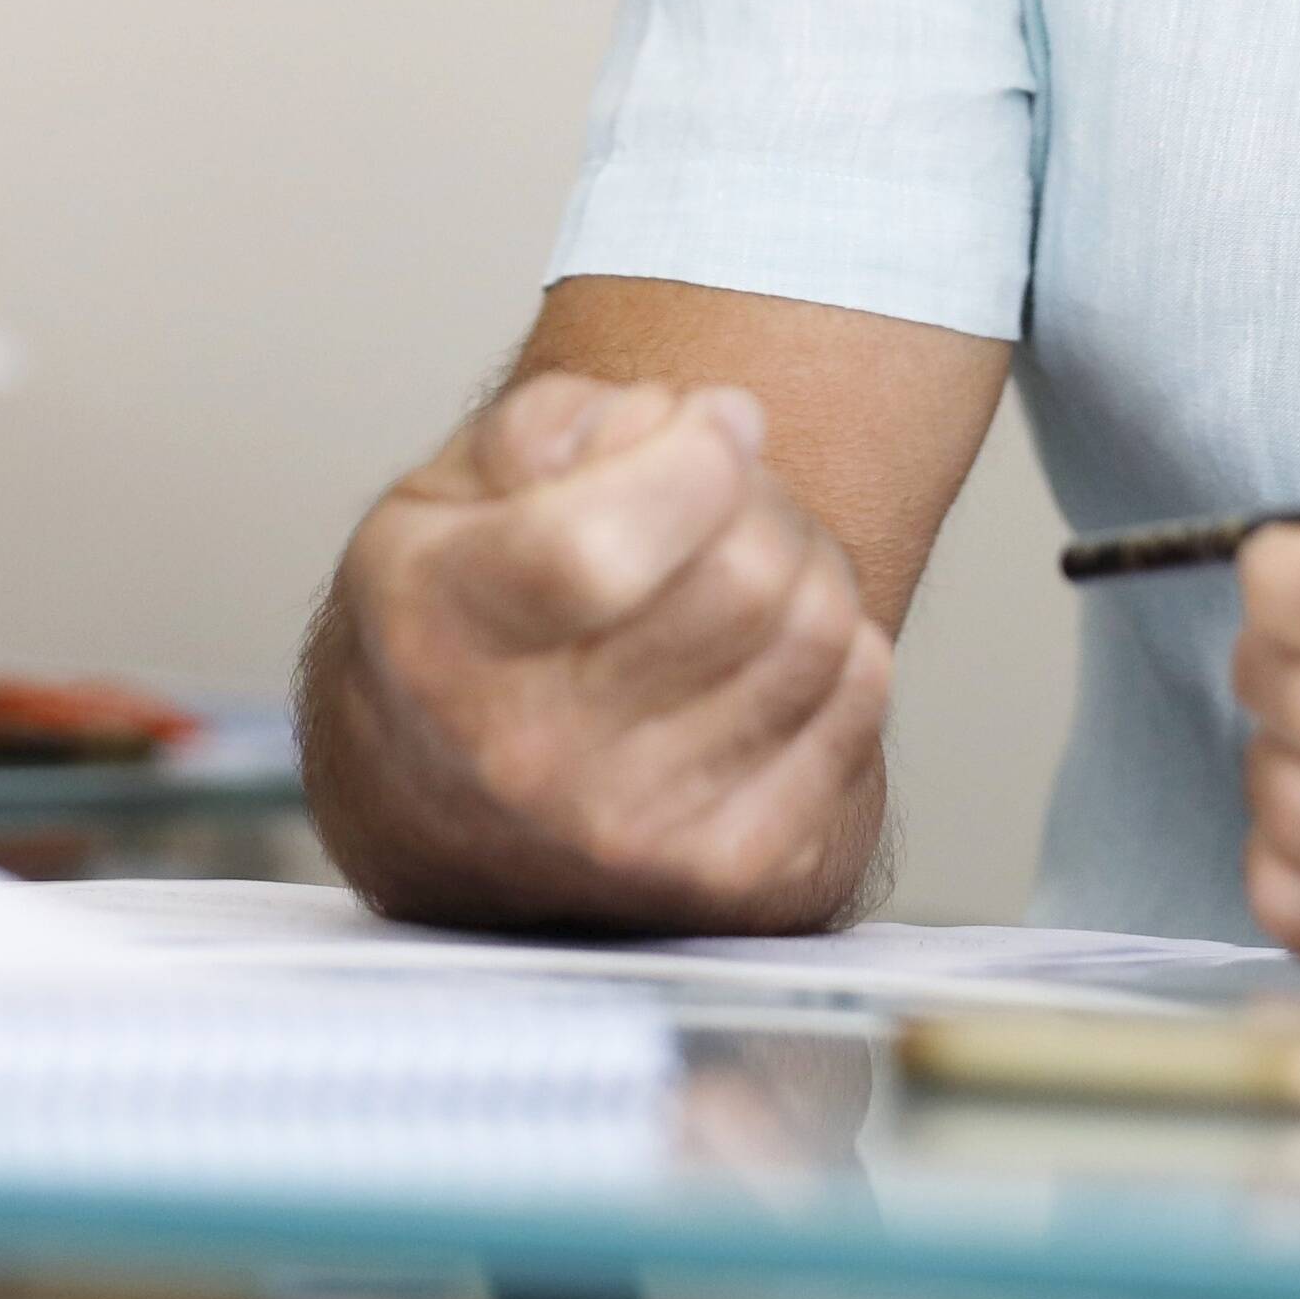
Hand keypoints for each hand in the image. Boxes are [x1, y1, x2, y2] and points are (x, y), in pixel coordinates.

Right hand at [310, 373, 890, 931]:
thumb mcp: (441, 496)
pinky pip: (860, 699)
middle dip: (758, 497)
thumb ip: (544, 428)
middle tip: (727, 494)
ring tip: (747, 566)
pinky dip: (842, 647)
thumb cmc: (458, 624)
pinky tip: (770, 648)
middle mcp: (529, 758)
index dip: (692, 453)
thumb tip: (673, 427)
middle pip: (743, 578)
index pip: (601, 549)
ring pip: (819, 630)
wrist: (443, 816)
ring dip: (808, 564)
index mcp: (439, 637)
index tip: (705, 423)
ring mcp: (639, 833)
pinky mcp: (737, 874)